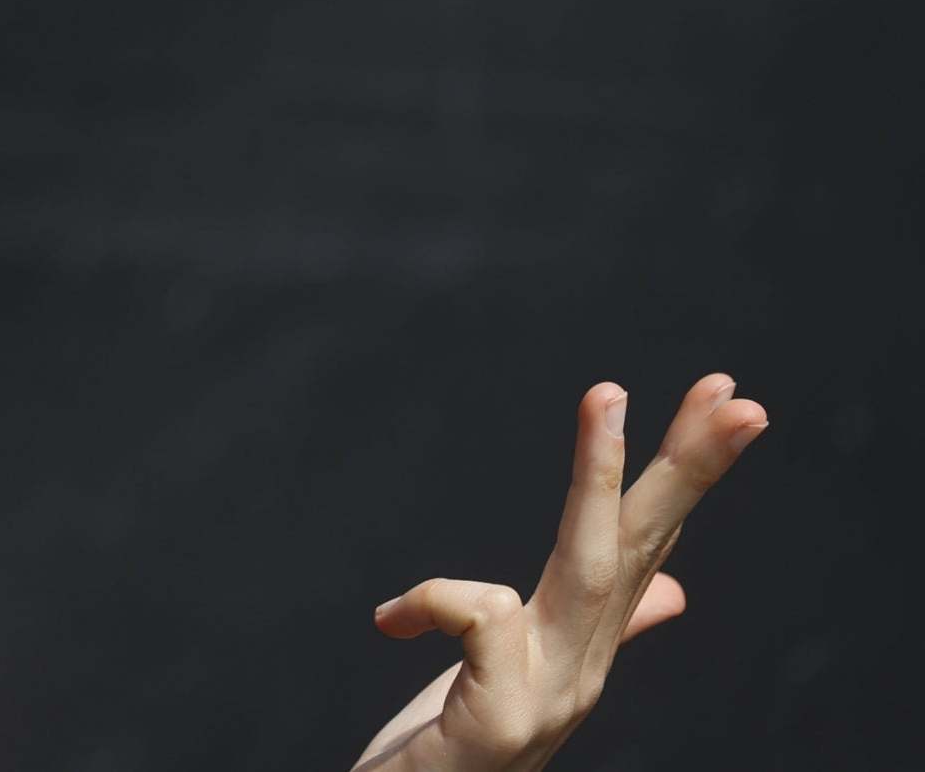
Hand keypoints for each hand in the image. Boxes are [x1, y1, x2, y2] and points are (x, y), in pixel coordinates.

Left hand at [351, 371, 768, 770]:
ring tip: (608, 390)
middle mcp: (582, 668)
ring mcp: (550, 696)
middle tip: (737, 393)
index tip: (723, 393)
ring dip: (600, 472)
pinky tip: (390, 621)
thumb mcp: (520, 668)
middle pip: (641, 546)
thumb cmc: (459, 746)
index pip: (648, 540)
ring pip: (588, 565)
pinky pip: (478, 616)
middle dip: (690, 466)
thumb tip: (674, 586)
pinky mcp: (502, 720)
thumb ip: (593, 625)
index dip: (687, 471)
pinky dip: (431, 600)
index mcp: (586, 642)